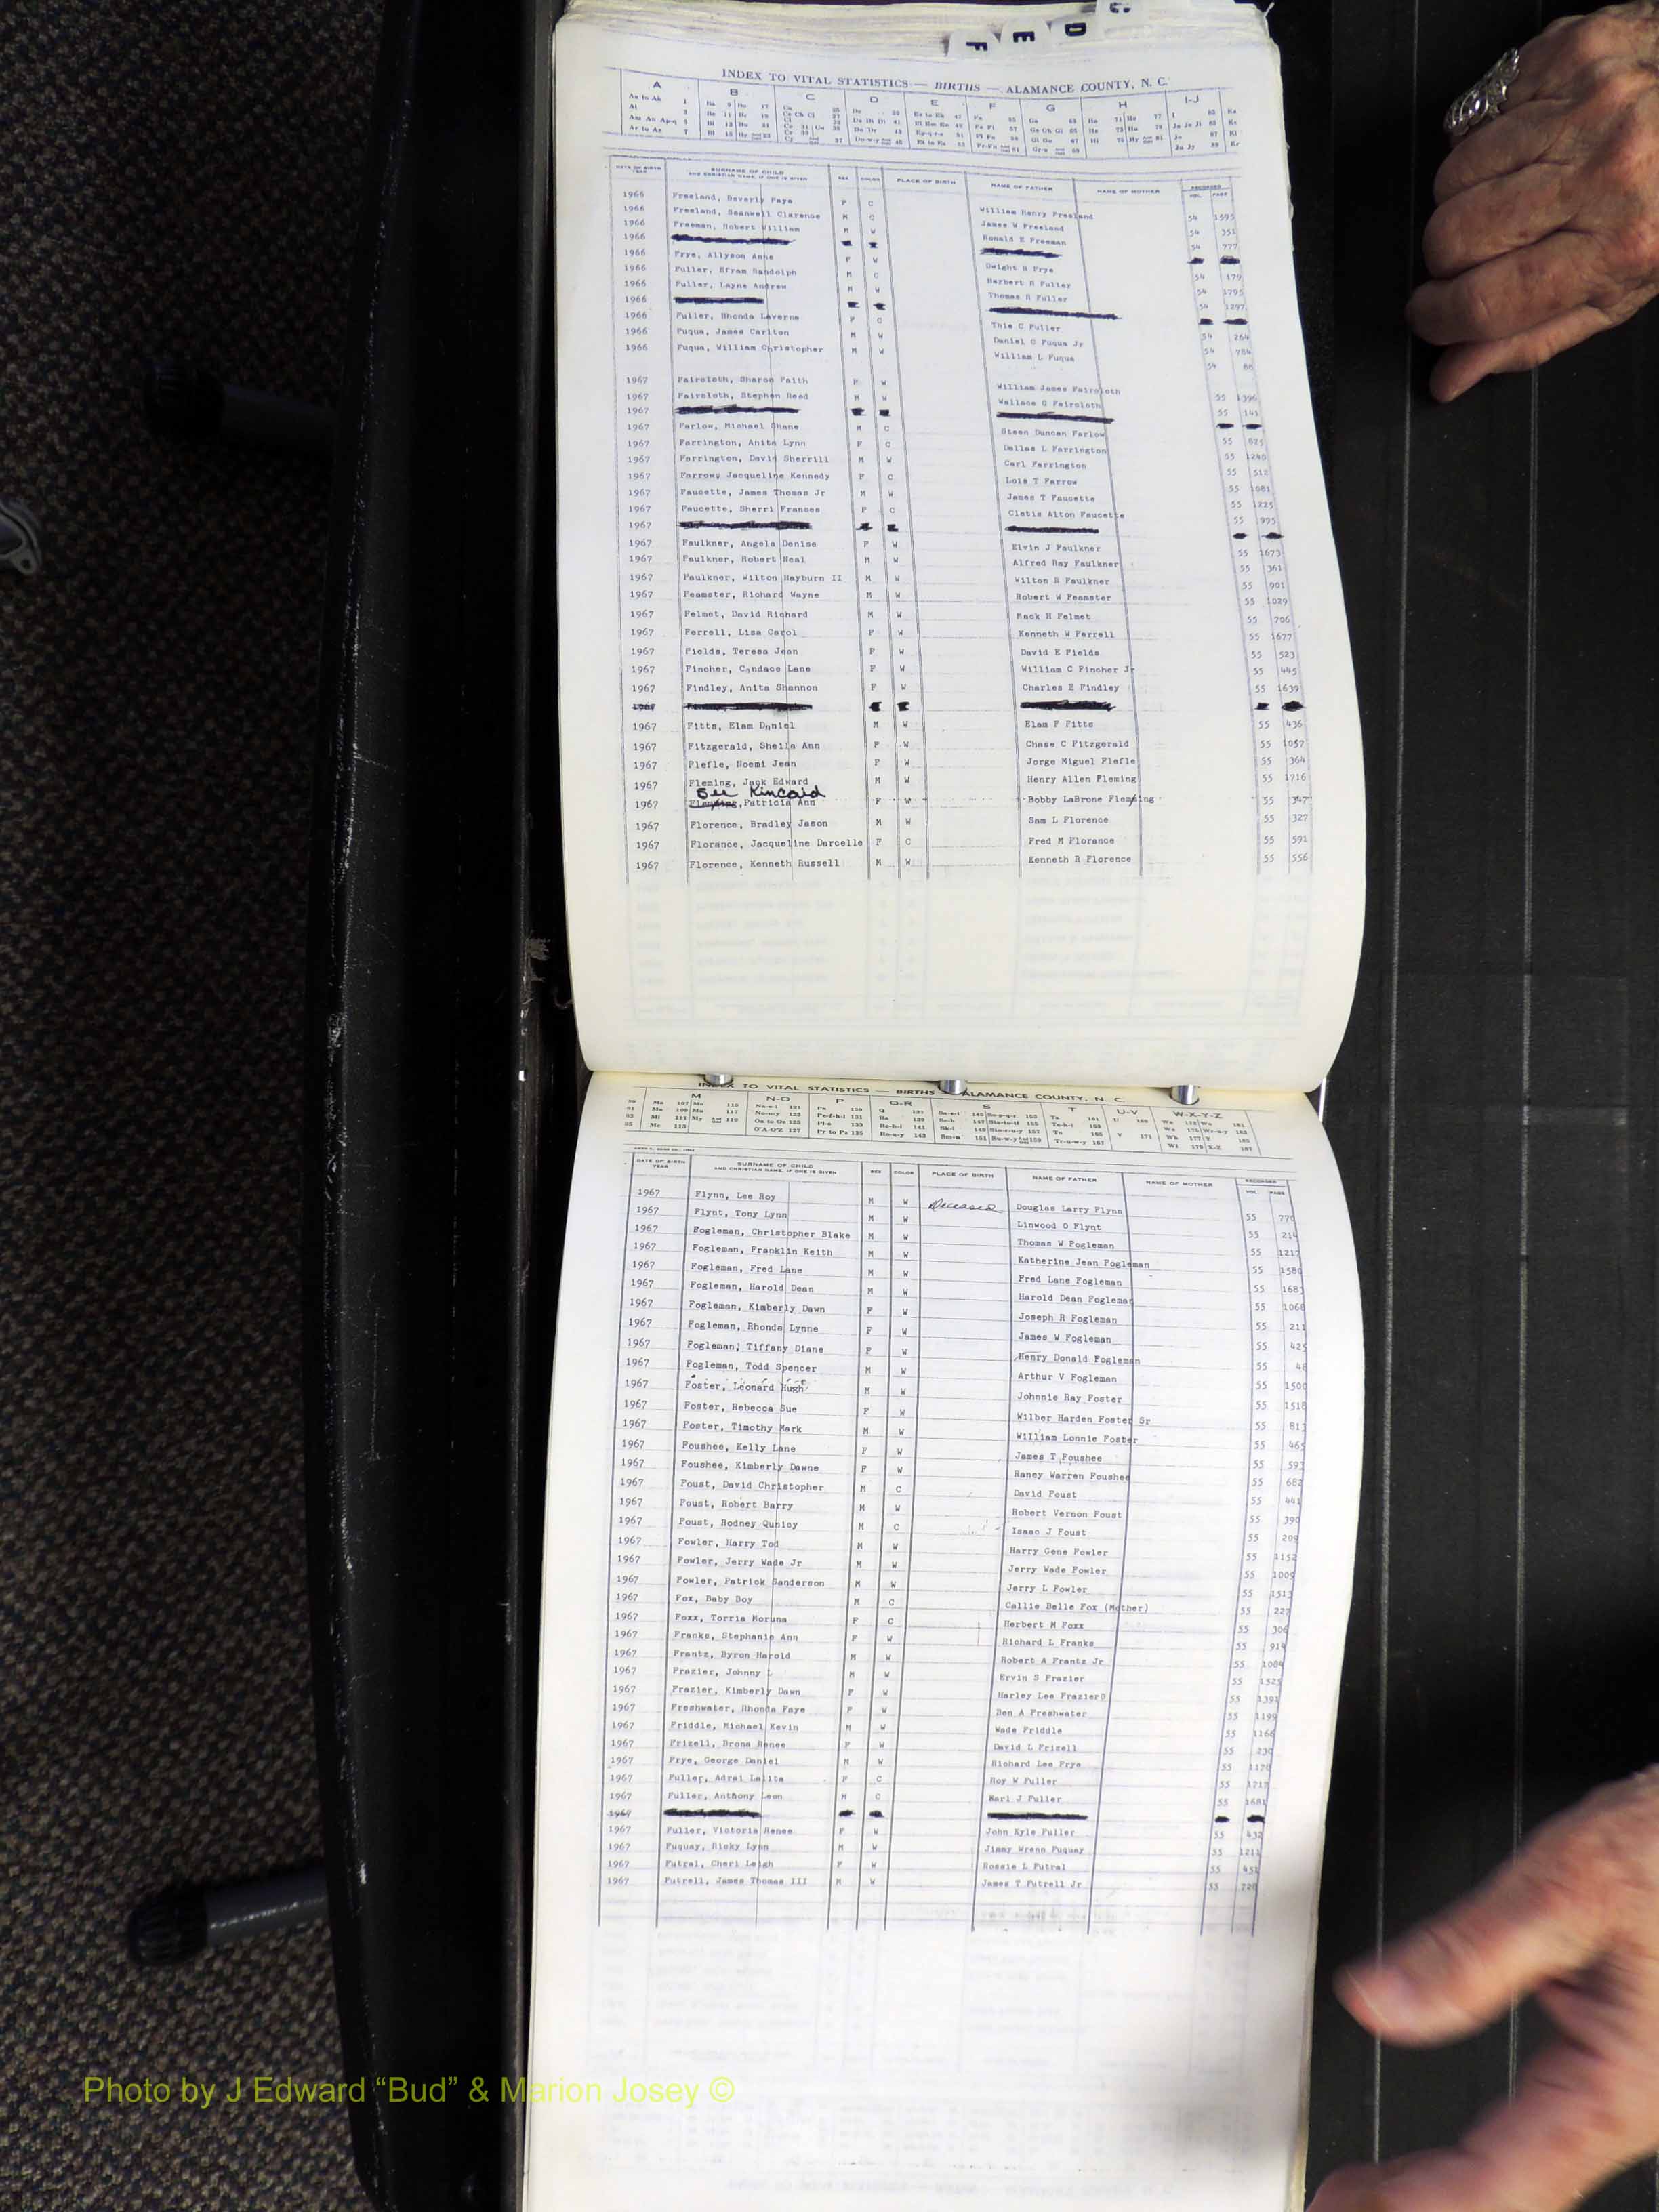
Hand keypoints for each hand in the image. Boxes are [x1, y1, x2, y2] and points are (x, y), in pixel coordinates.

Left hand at [1309, 1768, 1658, 2209]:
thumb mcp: (1563, 1888)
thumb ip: (1467, 1954)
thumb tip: (1376, 2001)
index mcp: (1619, 2084)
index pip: (1502, 2176)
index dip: (1417, 2203)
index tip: (1345, 2202)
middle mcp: (1634, 2104)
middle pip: (1518, 2186)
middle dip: (1425, 2203)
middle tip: (1341, 2200)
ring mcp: (1635, 2091)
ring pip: (1537, 2163)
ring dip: (1455, 2184)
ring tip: (1380, 2188)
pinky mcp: (1630, 2066)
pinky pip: (1555, 2127)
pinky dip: (1492, 2149)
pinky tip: (1458, 2150)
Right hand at [1410, 6, 1658, 398]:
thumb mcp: (1621, 289)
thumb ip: (1533, 338)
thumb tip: (1453, 375)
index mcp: (1621, 244)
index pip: (1486, 300)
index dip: (1438, 317)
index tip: (1429, 315)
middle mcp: (1604, 170)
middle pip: (1452, 236)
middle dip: (1449, 256)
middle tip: (1479, 252)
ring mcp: (1584, 104)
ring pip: (1453, 174)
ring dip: (1465, 193)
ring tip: (1513, 189)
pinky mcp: (1567, 53)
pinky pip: (1475, 114)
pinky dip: (1486, 136)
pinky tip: (1529, 141)